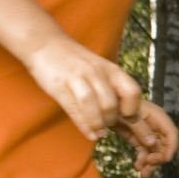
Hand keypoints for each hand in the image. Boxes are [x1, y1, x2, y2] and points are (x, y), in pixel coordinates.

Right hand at [25, 35, 142, 140]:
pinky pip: (76, 109)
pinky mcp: (60, 85)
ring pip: (96, 106)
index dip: (133, 110)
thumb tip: (128, 115)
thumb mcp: (100, 70)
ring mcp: (79, 78)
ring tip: (100, 133)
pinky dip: (85, 125)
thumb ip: (112, 88)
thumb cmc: (75, 61)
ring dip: (99, 125)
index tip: (128, 120)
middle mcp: (98, 73)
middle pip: (113, 104)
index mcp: (112, 70)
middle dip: (112, 121)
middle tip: (109, 128)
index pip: (133, 92)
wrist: (45, 43)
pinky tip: (89, 134)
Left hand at [115, 100, 178, 177]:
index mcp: (155, 116)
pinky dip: (142, 160)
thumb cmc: (113, 104)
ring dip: (150, 163)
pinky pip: (144, 151)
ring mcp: (145, 132)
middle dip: (158, 158)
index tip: (164, 160)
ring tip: (142, 172)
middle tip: (148, 166)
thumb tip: (153, 144)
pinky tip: (138, 167)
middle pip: (164, 145)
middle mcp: (154, 125)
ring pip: (154, 151)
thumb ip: (141, 129)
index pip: (171, 133)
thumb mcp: (127, 116)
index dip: (170, 147)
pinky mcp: (136, 137)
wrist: (98, 104)